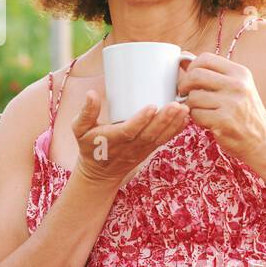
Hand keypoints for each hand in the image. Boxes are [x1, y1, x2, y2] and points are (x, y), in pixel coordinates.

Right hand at [71, 88, 189, 186]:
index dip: (141, 120)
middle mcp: (129, 146)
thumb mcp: (79, 130)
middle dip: (164, 120)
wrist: (100, 173)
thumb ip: (85, 112)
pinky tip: (186, 118)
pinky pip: (165, 140)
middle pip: (149, 134)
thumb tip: (91, 93)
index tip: (152, 106)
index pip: (128, 131)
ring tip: (184, 109)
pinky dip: (176, 130)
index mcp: (112, 140)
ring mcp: (142, 149)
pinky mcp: (149, 149)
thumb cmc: (90, 146)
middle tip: (176, 105)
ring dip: (173, 124)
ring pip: (160, 137)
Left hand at [176, 52, 265, 162]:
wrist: (263, 140)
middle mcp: (238, 85)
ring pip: (193, 97)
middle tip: (184, 94)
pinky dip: (195, 119)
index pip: (205, 58)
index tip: (189, 77)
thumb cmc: (244, 112)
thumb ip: (211, 72)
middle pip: (195, 75)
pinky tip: (206, 121)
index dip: (191, 67)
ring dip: (190, 105)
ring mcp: (232, 103)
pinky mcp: (224, 121)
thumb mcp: (235, 87)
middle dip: (184, 85)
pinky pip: (196, 114)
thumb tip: (183, 56)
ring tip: (200, 110)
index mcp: (240, 73)